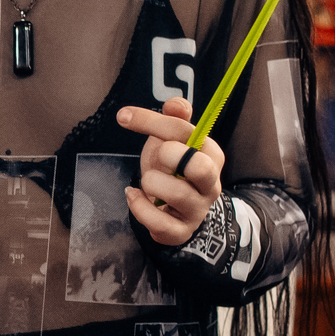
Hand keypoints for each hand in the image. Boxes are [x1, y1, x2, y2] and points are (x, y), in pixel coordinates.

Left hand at [116, 97, 223, 247]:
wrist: (175, 210)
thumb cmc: (172, 168)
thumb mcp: (172, 140)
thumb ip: (174, 119)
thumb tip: (175, 104)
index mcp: (211, 154)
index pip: (185, 131)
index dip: (151, 121)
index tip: (123, 116)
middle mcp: (211, 183)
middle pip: (198, 166)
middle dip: (168, 156)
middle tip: (157, 157)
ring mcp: (198, 209)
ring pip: (177, 193)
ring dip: (151, 182)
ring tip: (146, 180)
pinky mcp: (181, 231)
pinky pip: (159, 222)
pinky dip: (138, 207)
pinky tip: (134, 195)